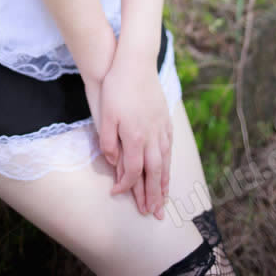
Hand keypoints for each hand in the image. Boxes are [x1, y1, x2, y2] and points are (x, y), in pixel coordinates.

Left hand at [98, 45, 172, 219]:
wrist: (135, 62)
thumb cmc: (116, 87)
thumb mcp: (105, 114)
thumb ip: (108, 141)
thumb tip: (113, 161)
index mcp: (135, 137)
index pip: (133, 171)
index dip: (126, 186)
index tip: (117, 193)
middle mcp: (152, 136)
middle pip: (155, 173)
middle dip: (153, 195)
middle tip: (154, 213)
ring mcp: (161, 127)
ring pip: (165, 161)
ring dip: (164, 182)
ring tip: (164, 198)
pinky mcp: (165, 118)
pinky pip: (169, 147)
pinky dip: (169, 162)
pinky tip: (167, 166)